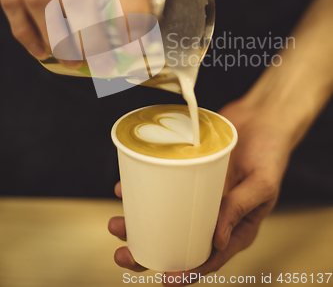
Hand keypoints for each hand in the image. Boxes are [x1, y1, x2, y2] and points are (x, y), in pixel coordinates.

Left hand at [108, 100, 292, 284]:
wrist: (263, 118)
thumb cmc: (270, 153)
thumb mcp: (262, 183)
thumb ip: (240, 208)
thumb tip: (217, 241)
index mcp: (235, 226)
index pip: (209, 257)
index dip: (187, 272)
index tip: (165, 279)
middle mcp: (213, 214)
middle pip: (178, 241)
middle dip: (149, 252)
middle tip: (124, 253)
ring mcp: (198, 194)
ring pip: (164, 215)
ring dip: (138, 223)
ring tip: (116, 222)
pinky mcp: (187, 172)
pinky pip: (162, 184)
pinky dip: (143, 188)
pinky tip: (124, 188)